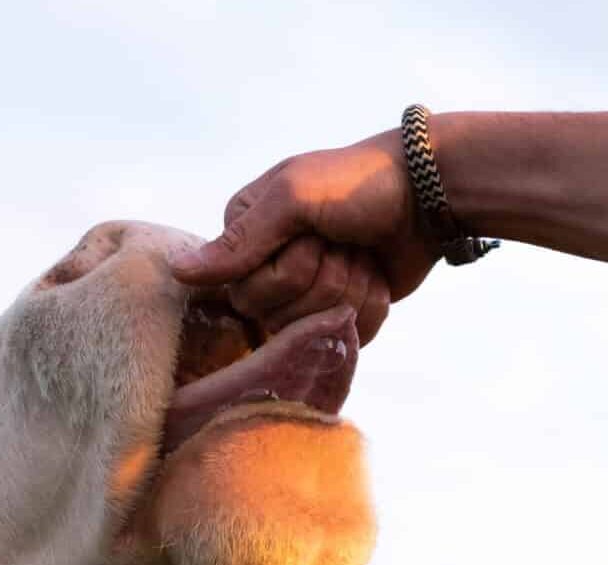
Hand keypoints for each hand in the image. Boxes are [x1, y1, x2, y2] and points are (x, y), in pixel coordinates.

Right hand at [171, 130, 437, 343]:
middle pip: (277, 316)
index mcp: (245, 231)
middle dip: (323, 280)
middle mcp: (267, 264)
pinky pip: (345, 338)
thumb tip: (178, 272)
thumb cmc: (358, 183)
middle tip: (344, 242)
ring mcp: (306, 292)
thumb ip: (239, 241)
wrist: (430, 193)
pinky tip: (378, 276)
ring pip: (313, 328)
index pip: (244, 292)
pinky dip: (371, 307)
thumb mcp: (293, 199)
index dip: (286, 273)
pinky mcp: (342, 312)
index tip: (313, 236)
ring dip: (351, 288)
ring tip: (363, 253)